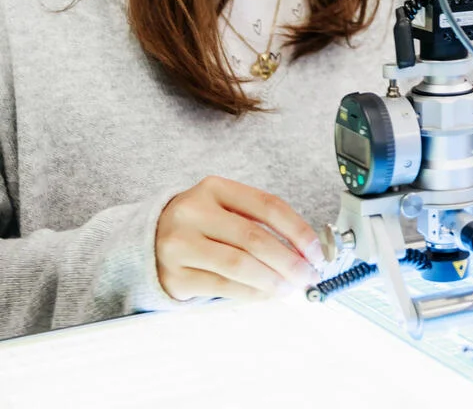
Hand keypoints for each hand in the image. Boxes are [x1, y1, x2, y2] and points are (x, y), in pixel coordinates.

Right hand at [156, 176, 321, 301]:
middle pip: (254, 238)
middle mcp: (193, 212)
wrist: (147, 241)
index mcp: (214, 188)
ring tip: (291, 287)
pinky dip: (252, 293)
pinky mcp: (174, 276)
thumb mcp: (224, 207)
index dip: (298, 230)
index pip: (268, 206)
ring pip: (239, 265)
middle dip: (290, 260)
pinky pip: (222, 287)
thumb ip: (260, 222)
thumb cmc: (200, 224)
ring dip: (273, 280)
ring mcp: (180, 245)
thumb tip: (305, 251)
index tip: (316, 250)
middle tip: (308, 274)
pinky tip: (268, 294)